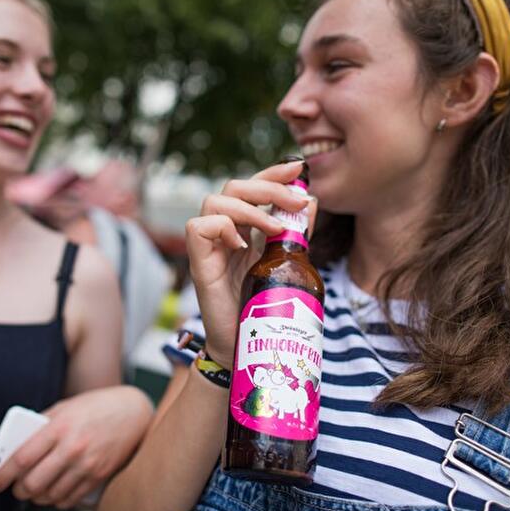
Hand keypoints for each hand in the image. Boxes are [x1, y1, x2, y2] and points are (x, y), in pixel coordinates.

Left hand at [0, 386, 152, 509]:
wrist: (133, 411)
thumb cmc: (97, 407)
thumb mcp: (64, 407)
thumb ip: (41, 426)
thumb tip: (16, 446)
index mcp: (59, 427)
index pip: (21, 459)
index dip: (1, 475)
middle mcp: (73, 447)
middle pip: (32, 483)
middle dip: (18, 490)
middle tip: (16, 487)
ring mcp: (87, 464)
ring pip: (50, 496)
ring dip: (37, 497)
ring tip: (36, 489)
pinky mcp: (99, 476)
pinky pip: (69, 499)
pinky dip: (57, 500)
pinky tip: (55, 490)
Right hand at [184, 160, 314, 367]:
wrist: (245, 342)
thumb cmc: (261, 303)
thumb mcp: (285, 262)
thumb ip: (296, 233)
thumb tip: (311, 200)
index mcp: (244, 226)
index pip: (253, 186)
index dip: (273, 172)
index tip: (300, 168)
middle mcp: (224, 230)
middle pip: (234, 187)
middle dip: (267, 187)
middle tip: (295, 201)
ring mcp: (210, 246)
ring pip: (215, 201)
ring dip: (249, 209)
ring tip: (274, 229)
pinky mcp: (199, 263)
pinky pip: (198, 227)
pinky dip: (222, 228)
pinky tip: (243, 245)